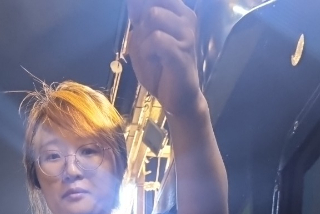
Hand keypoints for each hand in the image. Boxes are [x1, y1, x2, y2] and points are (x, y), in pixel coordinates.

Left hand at [127, 0, 201, 116]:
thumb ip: (138, 20)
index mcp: (177, 11)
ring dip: (144, 39)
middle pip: (150, 3)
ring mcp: (186, 32)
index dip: (139, 7)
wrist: (179, 99)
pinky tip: (156, 63)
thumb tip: (132, 1)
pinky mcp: (182, 49)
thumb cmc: (160, 71)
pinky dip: (148, 53)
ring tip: (152, 56)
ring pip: (152, 16)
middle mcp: (186, 16)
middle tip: (148, 48)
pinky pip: (155, 38)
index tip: (137, 22)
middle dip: (141, 25)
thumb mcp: (142, 42)